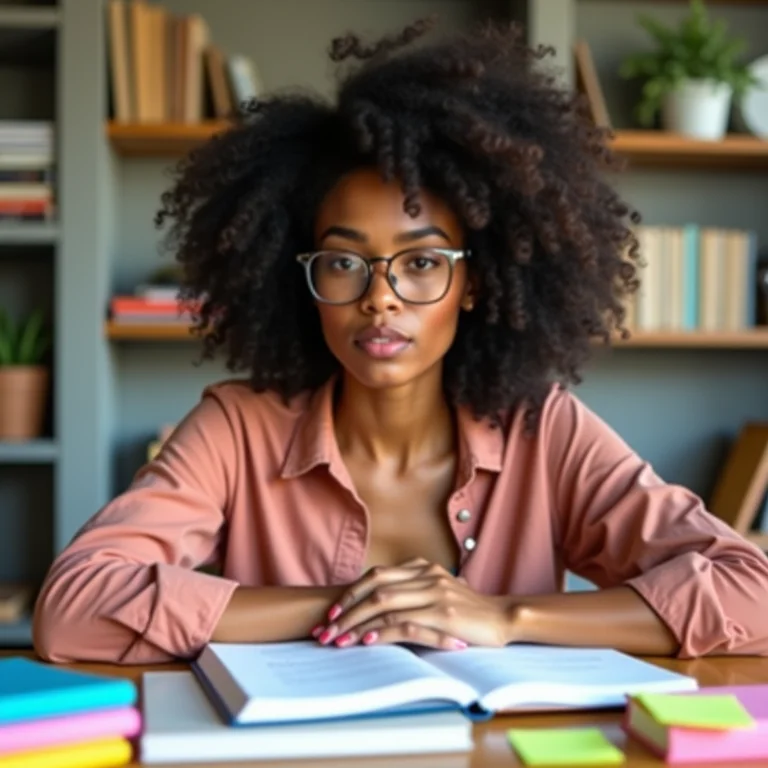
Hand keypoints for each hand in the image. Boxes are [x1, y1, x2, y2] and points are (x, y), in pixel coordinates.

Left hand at [310, 558, 510, 649]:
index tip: (332, 612)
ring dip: (356, 624)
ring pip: (384, 605)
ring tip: (337, 640)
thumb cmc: (469, 610)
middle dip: (346, 609)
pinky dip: (381, 631)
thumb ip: (413, 593)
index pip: (376, 576)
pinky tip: (366, 641)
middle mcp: (426, 575)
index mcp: (422, 568)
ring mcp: (434, 593)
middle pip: (373, 588)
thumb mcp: (439, 594)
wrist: (503, 617)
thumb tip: (379, 605)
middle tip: (326, 628)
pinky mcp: (443, 615)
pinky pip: (404, 621)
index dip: (351, 593)